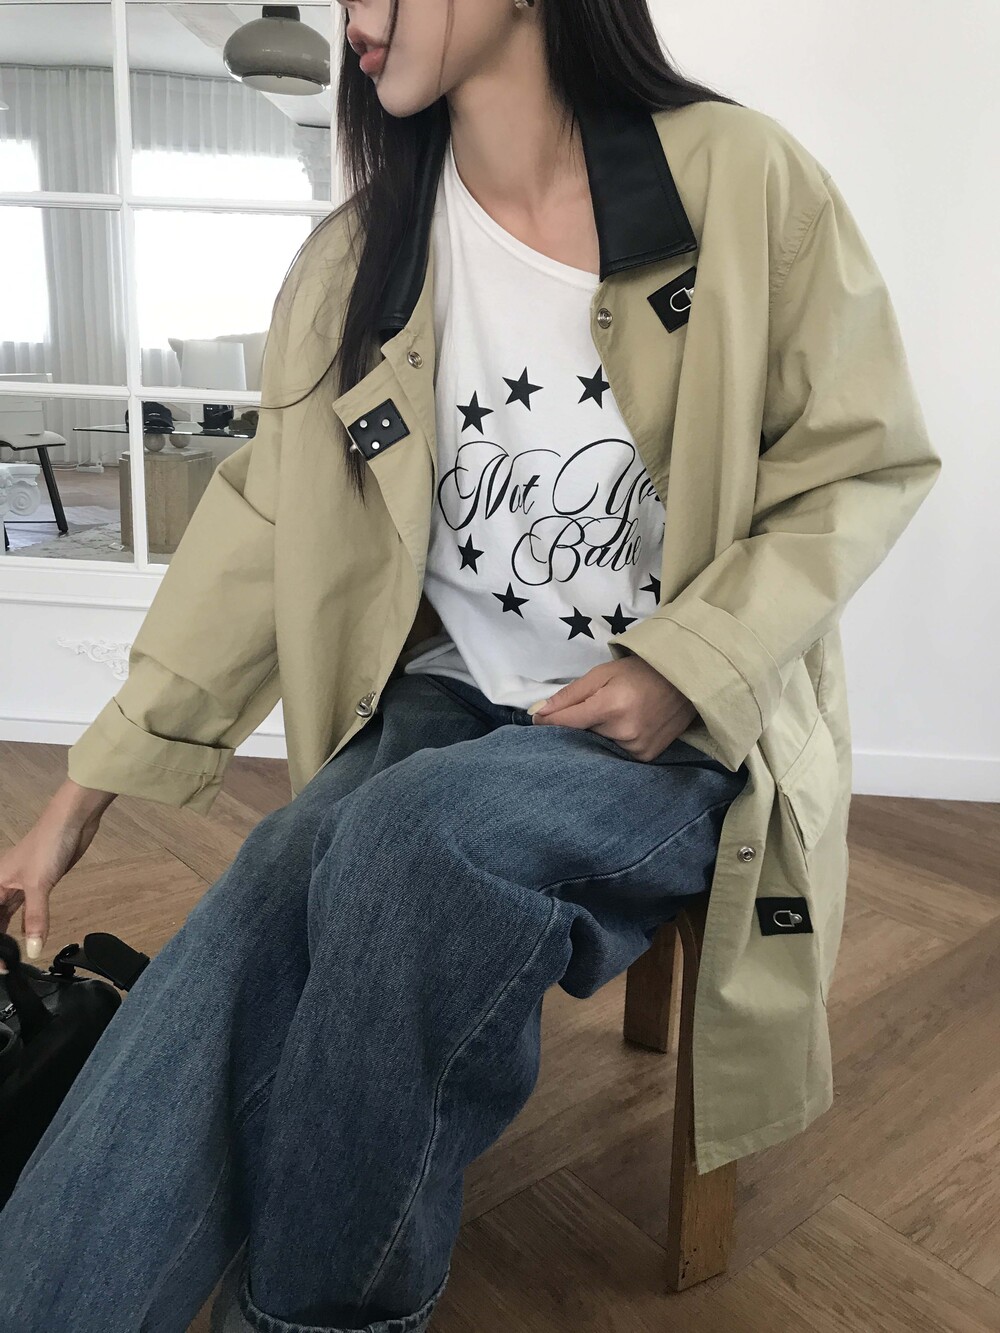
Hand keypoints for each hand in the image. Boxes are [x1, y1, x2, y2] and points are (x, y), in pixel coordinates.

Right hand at [0, 784, 110, 961]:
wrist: (73, 821)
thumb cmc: (48, 842)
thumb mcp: (38, 884)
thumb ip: (35, 918)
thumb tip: (32, 949)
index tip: (0, 962)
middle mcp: (4, 884)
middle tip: (4, 963)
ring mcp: (22, 884)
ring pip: (8, 914)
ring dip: (9, 933)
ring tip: (10, 955)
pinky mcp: (40, 883)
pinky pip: (27, 909)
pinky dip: (27, 923)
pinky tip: (27, 935)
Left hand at [529, 655, 698, 761]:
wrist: (684, 681)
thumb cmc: (640, 672)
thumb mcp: (602, 673)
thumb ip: (570, 694)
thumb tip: (540, 713)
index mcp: (611, 706)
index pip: (566, 723)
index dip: (548, 721)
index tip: (538, 719)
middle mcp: (624, 732)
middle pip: (582, 736)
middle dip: (579, 724)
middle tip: (592, 708)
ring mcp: (637, 748)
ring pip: (599, 746)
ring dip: (596, 734)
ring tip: (612, 715)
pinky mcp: (646, 757)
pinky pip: (617, 753)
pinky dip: (613, 742)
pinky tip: (624, 726)